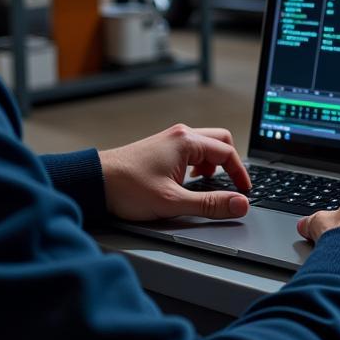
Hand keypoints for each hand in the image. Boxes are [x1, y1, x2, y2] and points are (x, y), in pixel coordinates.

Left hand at [98, 124, 251, 222]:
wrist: (95, 182)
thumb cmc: (127, 189)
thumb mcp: (173, 202)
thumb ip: (210, 204)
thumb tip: (239, 204)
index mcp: (186, 142)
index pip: (228, 152)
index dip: (240, 174)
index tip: (244, 192)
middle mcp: (180, 135)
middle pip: (220, 141)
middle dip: (229, 164)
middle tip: (230, 186)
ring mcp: (169, 139)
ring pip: (205, 145)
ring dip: (212, 164)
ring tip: (206, 186)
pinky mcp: (161, 147)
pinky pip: (191, 150)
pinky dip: (198, 164)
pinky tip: (188, 182)